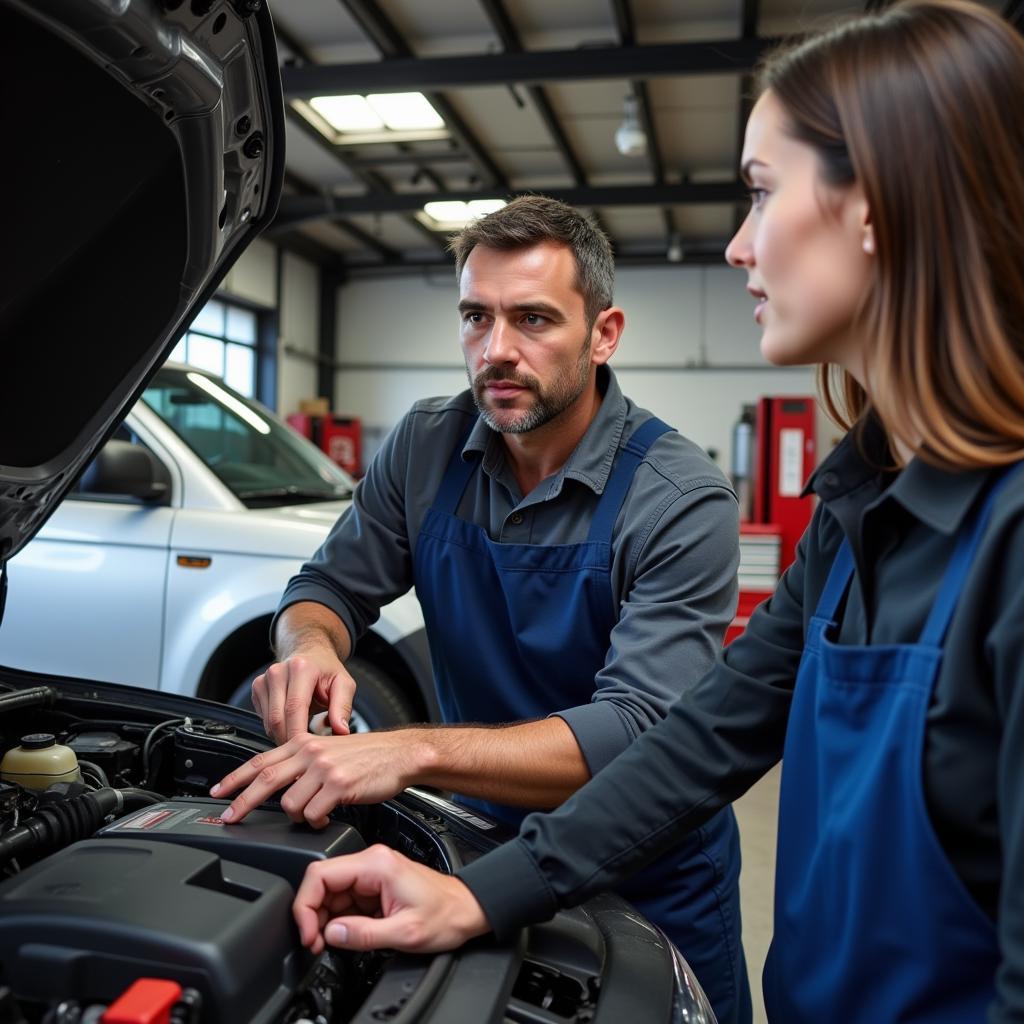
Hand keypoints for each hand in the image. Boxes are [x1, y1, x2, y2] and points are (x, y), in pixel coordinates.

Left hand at [210, 730, 425, 826]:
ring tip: (310, 815)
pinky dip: (316, 822)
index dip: (235, 778)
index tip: (218, 792)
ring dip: (296, 816)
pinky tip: (325, 819)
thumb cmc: (368, 755)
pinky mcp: (339, 785)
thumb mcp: (329, 750)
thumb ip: (302, 762)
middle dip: (242, 802)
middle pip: (265, 780)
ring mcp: (324, 769)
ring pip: (290, 803)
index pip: (260, 760)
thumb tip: (279, 782)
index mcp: (304, 743)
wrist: (399, 754)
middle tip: (230, 817)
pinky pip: (314, 814)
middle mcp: (311, 753)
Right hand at [252, 650, 355, 743]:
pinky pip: (264, 719)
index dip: (298, 733)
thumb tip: (342, 731)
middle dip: (289, 740)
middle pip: (277, 718)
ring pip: (268, 722)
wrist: (309, 654)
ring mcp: (264, 679)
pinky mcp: (257, 688)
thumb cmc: (326, 672)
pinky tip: (291, 726)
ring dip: (283, 736)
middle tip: (305, 754)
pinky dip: (276, 729)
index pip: (294, 708)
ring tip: (301, 739)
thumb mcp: (343, 684)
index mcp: (301, 668)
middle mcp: (278, 672)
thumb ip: (342, 707)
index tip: (307, 752)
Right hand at [293, 845, 489, 953]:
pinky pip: (344, 899)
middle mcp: (372, 862)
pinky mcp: (374, 885)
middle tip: (316, 943)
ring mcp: (372, 873)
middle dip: (312, 914)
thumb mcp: (405, 932)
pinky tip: (344, 934)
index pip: (320, 873)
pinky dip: (337, 918)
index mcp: (377, 864)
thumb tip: (330, 933)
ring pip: (330, 891)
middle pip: (322, 882)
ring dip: (323, 918)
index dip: (306, 905)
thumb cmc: (447, 914)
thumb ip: (363, 934)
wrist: (467, 910)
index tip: (308, 932)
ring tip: (328, 942)